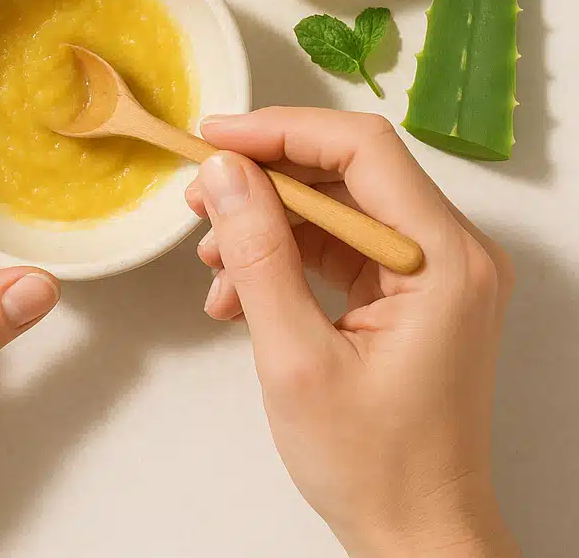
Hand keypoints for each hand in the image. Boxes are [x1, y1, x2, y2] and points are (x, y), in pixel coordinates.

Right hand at [186, 108, 518, 557]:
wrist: (415, 535)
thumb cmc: (371, 463)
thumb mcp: (296, 358)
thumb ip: (259, 255)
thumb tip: (224, 174)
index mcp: (443, 258)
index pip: (362, 148)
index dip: (282, 131)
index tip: (214, 140)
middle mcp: (448, 251)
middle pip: (346, 171)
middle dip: (264, 180)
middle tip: (200, 200)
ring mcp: (431, 271)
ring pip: (335, 206)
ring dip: (267, 224)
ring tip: (213, 263)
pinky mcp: (407, 292)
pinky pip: (338, 246)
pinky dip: (284, 257)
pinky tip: (238, 294)